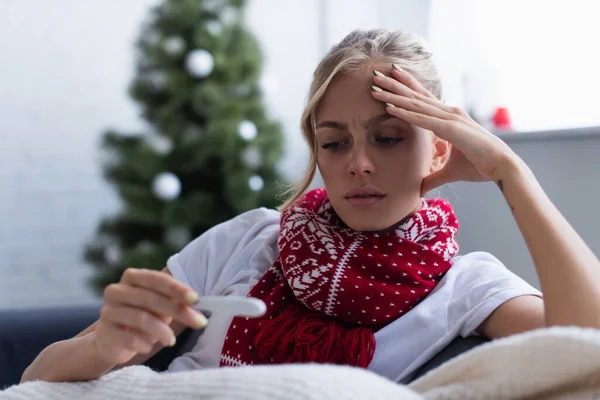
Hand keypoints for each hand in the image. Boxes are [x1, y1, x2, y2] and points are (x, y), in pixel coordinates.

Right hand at [94, 268, 206, 364]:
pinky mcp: (104, 332)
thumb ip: (174, 301)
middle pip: (150, 298)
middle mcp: (116, 290)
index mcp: (132, 277)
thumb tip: (195, 303)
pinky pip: (129, 338)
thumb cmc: (142, 316)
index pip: (156, 279)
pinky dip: (144, 344)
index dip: (177, 288)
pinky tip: (149, 347)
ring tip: (171, 341)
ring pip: (140, 318)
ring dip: (162, 331)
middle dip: (178, 311)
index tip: (196, 299)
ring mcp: (108, 311)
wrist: (111, 341)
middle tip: (199, 322)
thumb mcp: (160, 306)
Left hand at [371, 65, 519, 194]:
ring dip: (394, 95)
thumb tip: (420, 188)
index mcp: (450, 118)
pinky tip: (389, 107)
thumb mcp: (450, 173)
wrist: (502, 167)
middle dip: (395, 85)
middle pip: (416, 95)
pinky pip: (423, 119)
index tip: (390, 78)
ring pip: (415, 104)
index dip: (407, 87)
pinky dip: (405, 113)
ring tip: (375, 86)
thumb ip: (434, 178)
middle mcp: (449, 113)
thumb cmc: (481, 166)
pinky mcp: (451, 129)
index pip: (423, 99)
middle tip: (376, 75)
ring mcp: (450, 118)